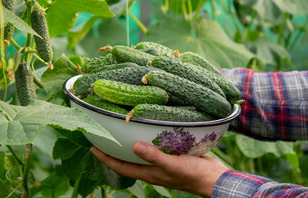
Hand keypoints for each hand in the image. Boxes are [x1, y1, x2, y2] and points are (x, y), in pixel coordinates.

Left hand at [90, 142, 229, 197]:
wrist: (214, 179)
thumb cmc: (193, 175)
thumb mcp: (172, 165)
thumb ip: (154, 157)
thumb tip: (134, 146)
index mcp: (149, 173)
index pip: (121, 166)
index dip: (105, 158)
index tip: (93, 147)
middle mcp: (152, 169)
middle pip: (127, 160)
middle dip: (114, 150)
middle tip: (103, 136)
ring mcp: (162, 163)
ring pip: (140, 153)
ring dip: (129, 144)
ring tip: (121, 131)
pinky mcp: (172, 155)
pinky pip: (154, 147)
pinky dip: (147, 139)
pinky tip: (148, 129)